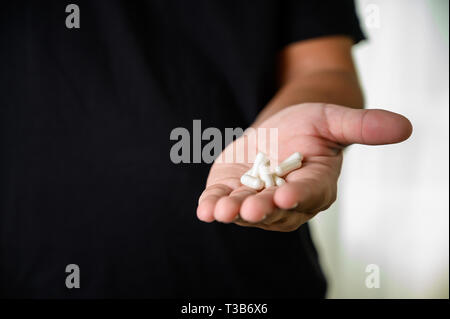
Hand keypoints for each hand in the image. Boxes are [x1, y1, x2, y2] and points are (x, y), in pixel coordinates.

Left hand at [197, 103, 411, 231]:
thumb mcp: (332, 119)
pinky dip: (212, 206)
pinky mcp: (232, 193)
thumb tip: (404, 126)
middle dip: (263, 209)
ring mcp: (257, 199)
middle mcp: (287, 200)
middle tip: (251, 209)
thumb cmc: (308, 126)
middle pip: (276, 209)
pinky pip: (222, 203)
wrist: (277, 134)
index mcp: (316, 184)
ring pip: (246, 210)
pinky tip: (204, 209)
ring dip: (234, 212)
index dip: (299, 195)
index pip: (310, 193)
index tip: (287, 196)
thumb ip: (361, 126)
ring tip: (221, 211)